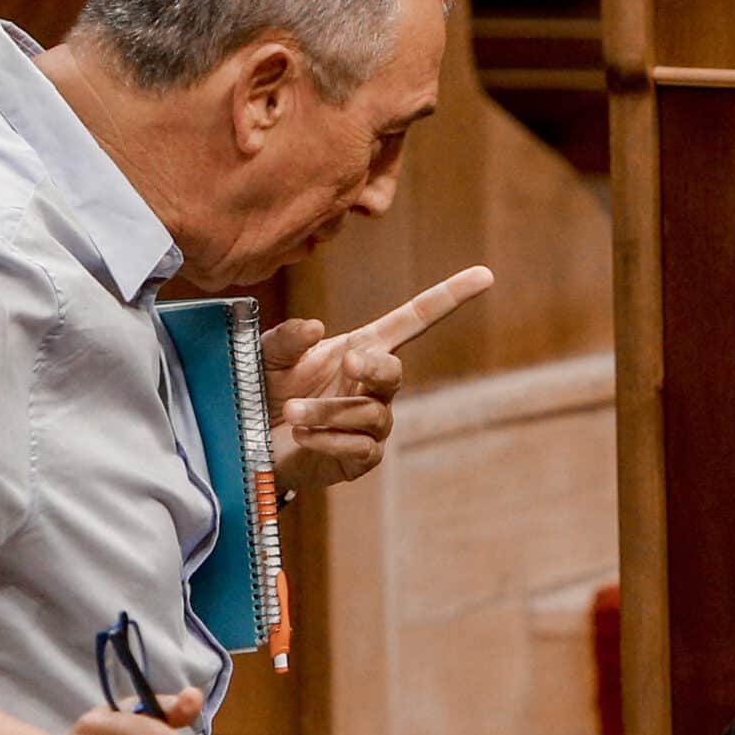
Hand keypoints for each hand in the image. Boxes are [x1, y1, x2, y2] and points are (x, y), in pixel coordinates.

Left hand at [263, 264, 494, 490]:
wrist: (249, 444)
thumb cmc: (265, 391)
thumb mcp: (267, 357)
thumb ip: (287, 339)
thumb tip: (315, 327)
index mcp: (362, 350)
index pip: (414, 320)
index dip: (449, 297)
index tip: (484, 275)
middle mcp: (374, 386)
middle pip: (395, 371)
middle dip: (375, 367)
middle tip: (348, 361)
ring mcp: (373, 424)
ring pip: (369, 413)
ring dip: (327, 410)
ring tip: (293, 411)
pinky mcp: (361, 458)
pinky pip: (359, 447)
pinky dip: (326, 439)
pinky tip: (301, 435)